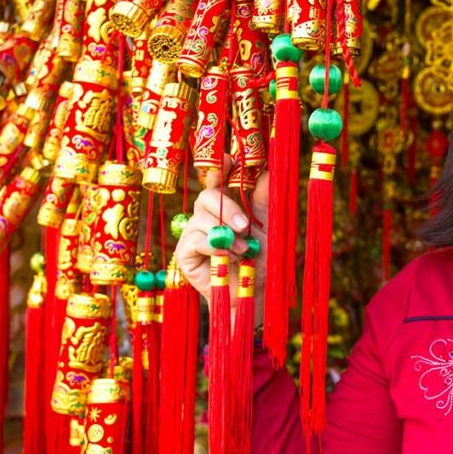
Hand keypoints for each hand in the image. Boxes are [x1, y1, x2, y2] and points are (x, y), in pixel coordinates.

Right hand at [174, 156, 269, 313]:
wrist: (252, 293)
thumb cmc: (260, 260)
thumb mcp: (268, 227)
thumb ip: (264, 201)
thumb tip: (267, 172)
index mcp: (225, 206)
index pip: (217, 179)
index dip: (218, 167)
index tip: (226, 159)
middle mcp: (205, 216)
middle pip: (207, 196)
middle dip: (228, 209)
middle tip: (245, 226)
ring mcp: (192, 233)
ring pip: (202, 219)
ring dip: (227, 235)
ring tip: (243, 251)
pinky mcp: (184, 253)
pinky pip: (195, 240)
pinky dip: (216, 248)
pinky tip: (228, 259)